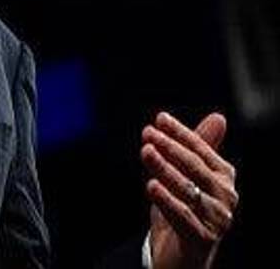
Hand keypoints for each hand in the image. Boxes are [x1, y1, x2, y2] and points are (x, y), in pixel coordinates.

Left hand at [141, 111, 238, 268]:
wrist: (183, 253)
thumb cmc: (185, 208)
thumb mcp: (189, 176)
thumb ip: (200, 148)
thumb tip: (219, 117)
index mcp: (224, 177)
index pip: (202, 149)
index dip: (181, 133)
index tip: (159, 119)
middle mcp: (226, 196)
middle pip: (195, 167)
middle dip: (170, 147)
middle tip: (147, 133)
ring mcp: (218, 218)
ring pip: (188, 189)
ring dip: (165, 168)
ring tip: (146, 152)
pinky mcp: (204, 238)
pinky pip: (183, 215)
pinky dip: (166, 199)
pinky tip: (151, 185)